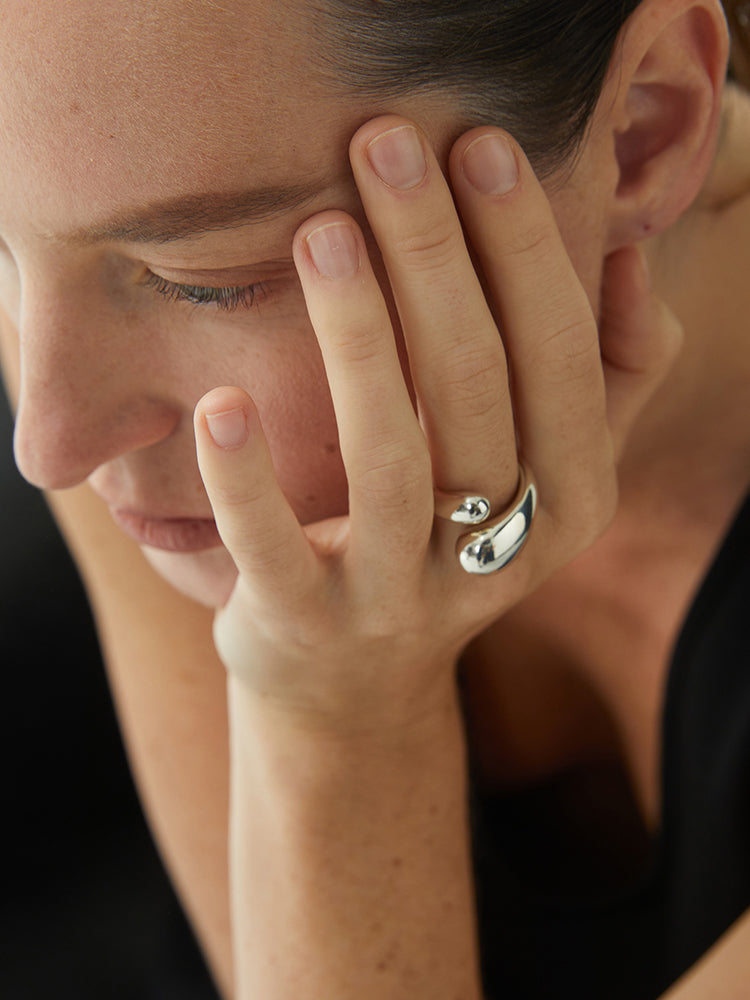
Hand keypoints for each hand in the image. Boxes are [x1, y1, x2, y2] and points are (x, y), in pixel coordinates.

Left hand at [193, 116, 680, 730]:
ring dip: (357, 340)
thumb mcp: (548, 470)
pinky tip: (219, 402)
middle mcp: (500, 552)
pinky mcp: (307, 624)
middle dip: (435, 257)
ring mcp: (402, 598)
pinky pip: (274, 549)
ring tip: (320, 231)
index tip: (478, 144)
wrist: (357, 679)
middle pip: (477, 391)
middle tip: (386, 144)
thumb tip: (629, 262)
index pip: (560, 358)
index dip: (525, 248)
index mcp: (572, 500)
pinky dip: (246, 480)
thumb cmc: (454, 539)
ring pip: (389, 461)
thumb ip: (608, 376)